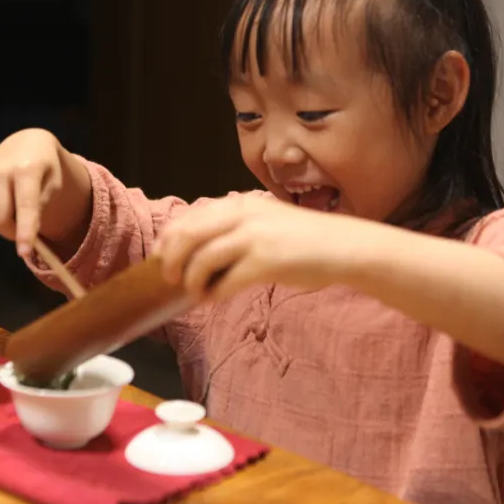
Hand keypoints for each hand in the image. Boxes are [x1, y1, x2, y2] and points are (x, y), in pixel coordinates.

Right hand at [0, 128, 65, 256]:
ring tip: (17, 208)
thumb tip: (26, 233)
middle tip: (25, 232)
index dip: (25, 231)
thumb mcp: (54, 182)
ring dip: (5, 224)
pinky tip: (5, 202)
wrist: (25, 142)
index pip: (25, 206)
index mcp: (27, 169)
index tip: (24, 252)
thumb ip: (41, 206)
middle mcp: (1, 170)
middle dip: (12, 233)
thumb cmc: (45, 165)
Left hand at [154, 195, 368, 300]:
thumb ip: (237, 228)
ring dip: (192, 279)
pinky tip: (213, 299)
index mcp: (241, 204)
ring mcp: (254, 237)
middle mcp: (244, 215)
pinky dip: (213, 292)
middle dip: (172, 259)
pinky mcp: (266, 261)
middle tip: (170, 278)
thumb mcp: (267, 221)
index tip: (160, 254)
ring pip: (202, 258)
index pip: (190, 217)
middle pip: (188, 235)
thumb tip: (201, 252)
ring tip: (195, 292)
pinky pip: (226, 281)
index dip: (169, 237)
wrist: (343, 247)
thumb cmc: (306, 240)